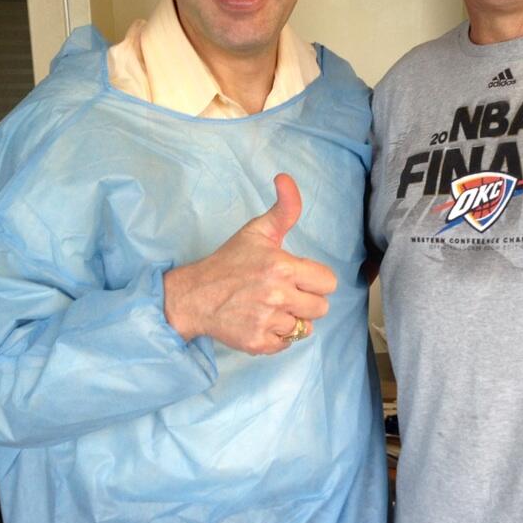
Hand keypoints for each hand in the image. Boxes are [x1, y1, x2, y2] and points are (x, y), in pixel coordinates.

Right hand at [163, 173, 336, 354]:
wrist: (194, 296)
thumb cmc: (229, 263)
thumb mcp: (257, 231)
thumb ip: (284, 208)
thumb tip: (285, 178)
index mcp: (282, 266)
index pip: (327, 282)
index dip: (314, 280)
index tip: (297, 277)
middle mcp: (277, 295)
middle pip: (321, 308)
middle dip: (306, 301)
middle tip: (284, 293)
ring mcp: (267, 321)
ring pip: (305, 327)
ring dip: (291, 319)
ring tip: (270, 308)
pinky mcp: (258, 343)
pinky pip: (287, 344)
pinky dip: (277, 336)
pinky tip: (261, 321)